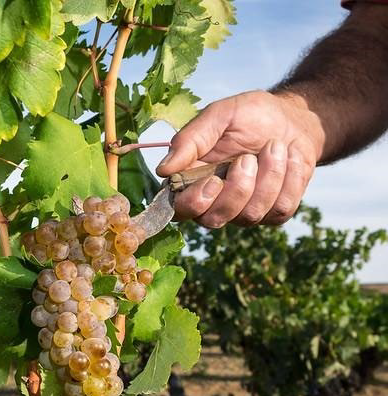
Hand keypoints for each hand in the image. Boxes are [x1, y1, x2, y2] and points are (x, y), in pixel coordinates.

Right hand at [156, 90, 324, 226]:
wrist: (294, 119)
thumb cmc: (251, 116)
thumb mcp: (219, 116)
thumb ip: (190, 140)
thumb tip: (162, 169)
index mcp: (191, 180)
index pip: (179, 209)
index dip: (194, 202)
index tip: (213, 180)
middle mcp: (214, 201)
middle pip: (214, 219)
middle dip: (237, 190)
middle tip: (248, 158)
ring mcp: (244, 211)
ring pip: (250, 214)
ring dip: (269, 176)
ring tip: (276, 146)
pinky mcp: (274, 213)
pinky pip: (280, 209)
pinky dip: (290, 178)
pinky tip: (290, 157)